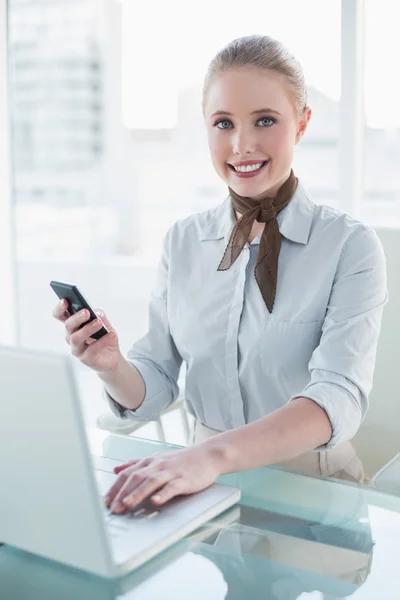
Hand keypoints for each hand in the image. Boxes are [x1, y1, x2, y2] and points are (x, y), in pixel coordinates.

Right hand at [52, 300, 121, 372]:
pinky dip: (102, 341)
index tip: (65, 301)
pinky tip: (111, 334)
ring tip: (99, 323)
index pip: (60, 315)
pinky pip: (92, 349)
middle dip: (76, 318)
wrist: (112, 358)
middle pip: (68, 326)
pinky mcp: (85, 358)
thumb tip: (97, 313)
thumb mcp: (105, 324)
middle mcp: (71, 336)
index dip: (60, 308)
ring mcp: (76, 348)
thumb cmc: (105, 338)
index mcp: (74, 325)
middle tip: (86, 312)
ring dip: (88, 329)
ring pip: (76, 338)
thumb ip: (101, 317)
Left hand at [104, 444, 223, 513]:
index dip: (115, 487)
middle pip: (136, 477)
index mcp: (150, 461)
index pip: (127, 474)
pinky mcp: (184, 479)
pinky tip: (156, 501)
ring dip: (138, 494)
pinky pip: (172, 487)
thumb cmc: (181, 460)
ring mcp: (171, 471)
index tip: (105, 502)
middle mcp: (158, 465)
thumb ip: (136, 464)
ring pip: (151, 481)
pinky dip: (163, 494)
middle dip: (122, 493)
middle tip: (113, 508)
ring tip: (127, 505)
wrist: (207, 455)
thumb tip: (116, 469)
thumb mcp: (157, 459)